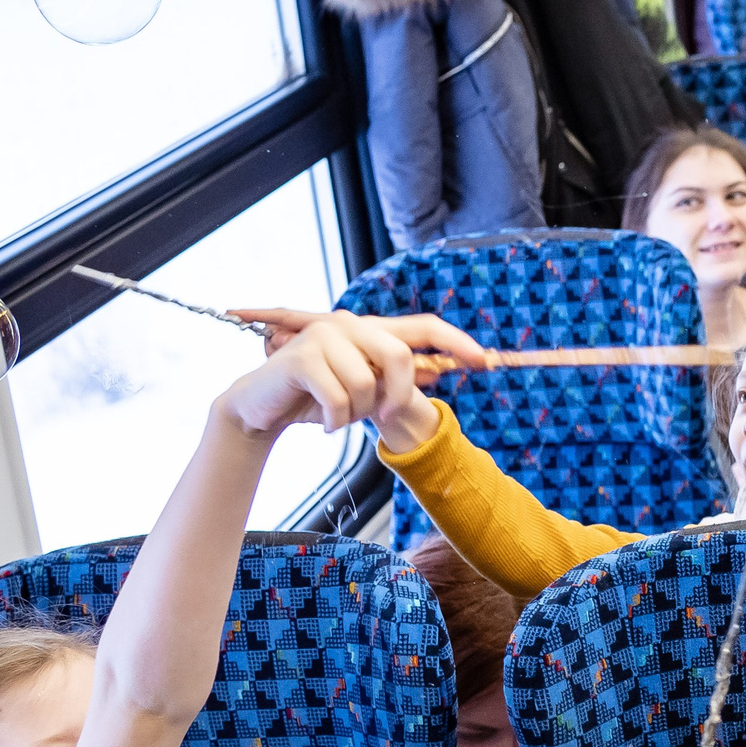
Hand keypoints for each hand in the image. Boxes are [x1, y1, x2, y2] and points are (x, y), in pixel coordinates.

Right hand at [230, 308, 490, 451]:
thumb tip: (438, 374)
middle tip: (380, 415)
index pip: (424, 325)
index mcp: (371, 331)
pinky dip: (334, 421)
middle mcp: (350, 325)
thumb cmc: (315, 398)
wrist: (260, 406)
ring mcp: (325, 336)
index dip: (456, 342)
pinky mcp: (302, 356)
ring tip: (335, 416)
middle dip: (396, 395)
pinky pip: (338, 398)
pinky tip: (321, 421)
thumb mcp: (362, 389)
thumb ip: (393, 380)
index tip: (484, 362)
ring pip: (366, 384)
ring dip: (354, 414)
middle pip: (400, 357)